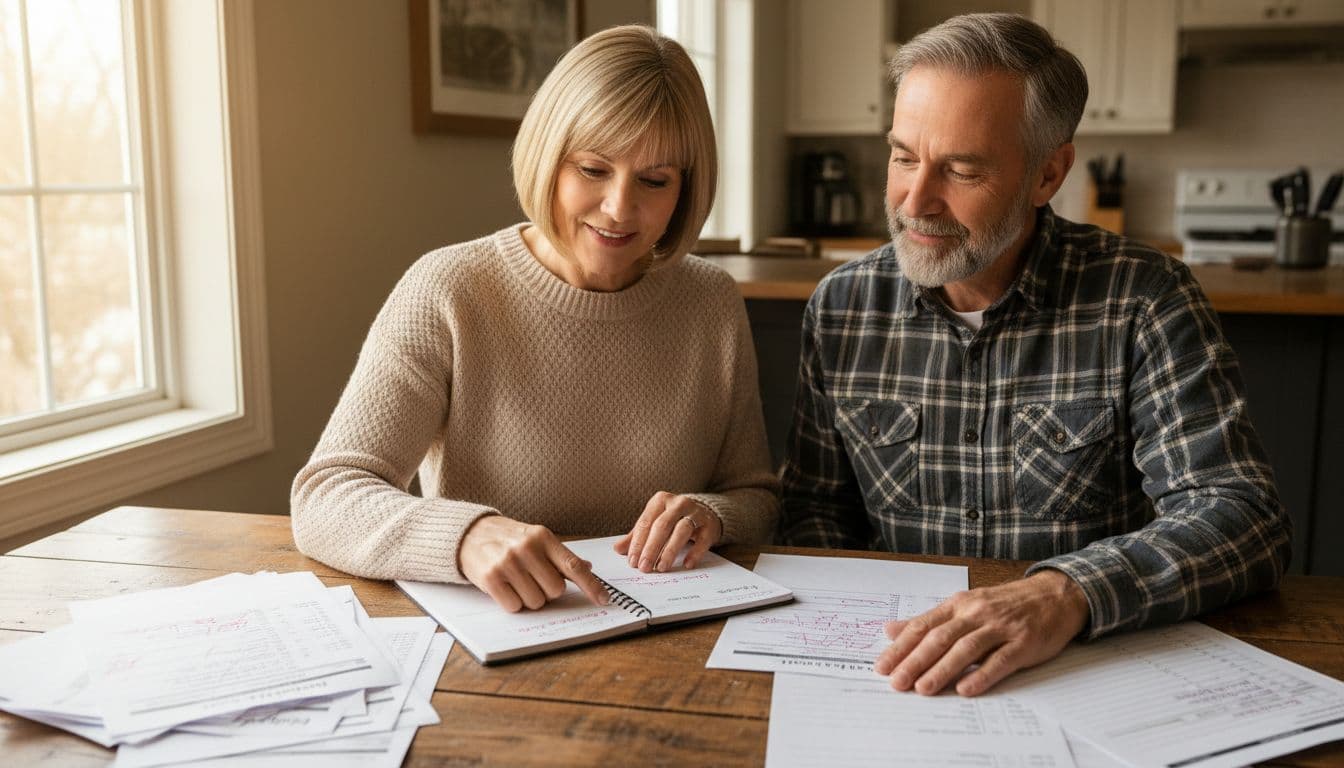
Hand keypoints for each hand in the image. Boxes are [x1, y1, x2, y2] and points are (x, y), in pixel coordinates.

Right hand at [458, 515, 608, 611]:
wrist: (470, 534)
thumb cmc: (508, 539)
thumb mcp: (536, 539)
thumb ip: (560, 556)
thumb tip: (587, 568)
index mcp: (543, 538)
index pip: (573, 566)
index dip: (591, 585)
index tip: (605, 600)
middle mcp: (527, 549)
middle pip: (555, 590)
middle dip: (547, 591)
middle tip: (533, 579)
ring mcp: (508, 563)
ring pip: (536, 601)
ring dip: (529, 598)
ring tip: (517, 582)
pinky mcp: (491, 578)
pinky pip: (514, 606)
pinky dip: (512, 603)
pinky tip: (505, 587)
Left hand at [613, 491, 721, 571]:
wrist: (705, 514)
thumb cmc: (674, 520)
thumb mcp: (654, 523)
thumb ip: (637, 536)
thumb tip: (617, 549)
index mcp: (660, 500)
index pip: (646, 522)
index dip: (638, 543)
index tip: (632, 561)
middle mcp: (678, 503)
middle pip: (662, 526)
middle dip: (651, 548)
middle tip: (644, 567)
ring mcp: (695, 513)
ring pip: (681, 530)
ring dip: (670, 550)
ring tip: (661, 567)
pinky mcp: (709, 525)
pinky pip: (702, 539)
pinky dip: (694, 552)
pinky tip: (686, 564)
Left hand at [875, 570, 1088, 696]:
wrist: (1054, 595)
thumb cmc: (1005, 604)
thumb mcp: (964, 605)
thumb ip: (928, 620)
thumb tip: (890, 629)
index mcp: (958, 604)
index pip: (923, 626)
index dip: (901, 647)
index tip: (883, 667)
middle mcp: (976, 613)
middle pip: (940, 638)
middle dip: (915, 661)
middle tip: (897, 683)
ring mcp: (1000, 627)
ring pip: (966, 649)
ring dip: (943, 669)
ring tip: (923, 688)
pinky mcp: (1023, 643)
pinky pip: (1000, 660)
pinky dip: (982, 675)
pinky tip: (966, 689)